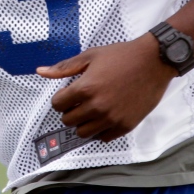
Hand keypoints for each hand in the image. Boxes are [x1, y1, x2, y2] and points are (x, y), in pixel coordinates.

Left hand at [37, 34, 176, 142]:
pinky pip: (103, 137)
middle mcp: (97, 106)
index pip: (57, 105)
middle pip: (68, 121)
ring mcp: (112, 118)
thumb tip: (40, 72)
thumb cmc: (121, 56)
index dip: (60, 98)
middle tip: (79, 102)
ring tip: (91, 110)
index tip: (68, 94)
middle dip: (69, 111)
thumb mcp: (90, 56)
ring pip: (83, 133)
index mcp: (85, 88)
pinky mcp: (126, 125)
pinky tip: (104, 116)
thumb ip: (64, 68)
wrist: (154, 61)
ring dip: (83, 122)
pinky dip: (100, 129)